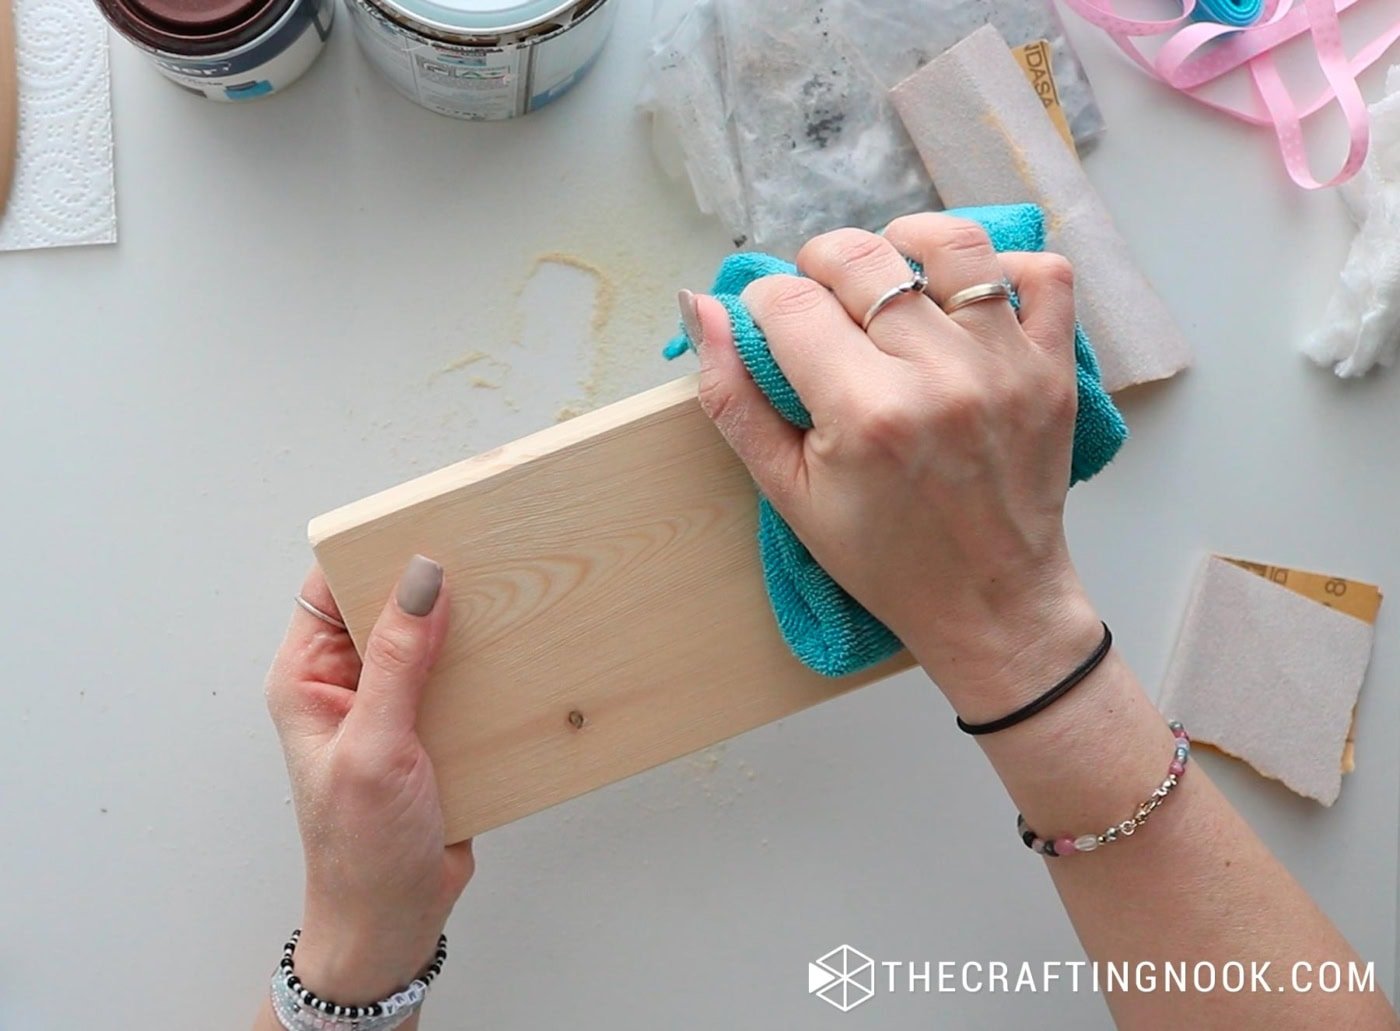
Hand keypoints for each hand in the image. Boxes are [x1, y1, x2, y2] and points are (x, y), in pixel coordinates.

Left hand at [264, 556, 472, 1002]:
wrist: (395, 917)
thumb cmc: (360, 850)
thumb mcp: (375, 748)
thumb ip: (396, 661)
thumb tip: (420, 579)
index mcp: (309, 679)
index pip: (330, 586)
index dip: (372, 550)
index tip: (424, 522)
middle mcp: (349, 682)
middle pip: (387, 602)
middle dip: (431, 580)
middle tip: (480, 551)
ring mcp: (394, 703)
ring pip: (432, 636)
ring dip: (466, 622)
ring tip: (508, 593)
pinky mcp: (434, 725)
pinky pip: (461, 674)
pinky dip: (488, 662)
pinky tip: (516, 651)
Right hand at [685, 214, 1102, 710]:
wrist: (989, 602)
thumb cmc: (881, 556)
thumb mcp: (787, 491)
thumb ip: (734, 398)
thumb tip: (700, 307)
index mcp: (864, 413)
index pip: (788, 302)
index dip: (763, 304)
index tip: (770, 328)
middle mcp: (939, 377)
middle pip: (860, 258)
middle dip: (820, 265)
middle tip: (820, 304)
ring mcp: (1006, 366)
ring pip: (951, 244)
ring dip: (903, 244)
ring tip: (888, 276)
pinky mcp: (1053, 368)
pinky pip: (1043, 273)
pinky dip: (1002, 269)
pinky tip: (964, 299)